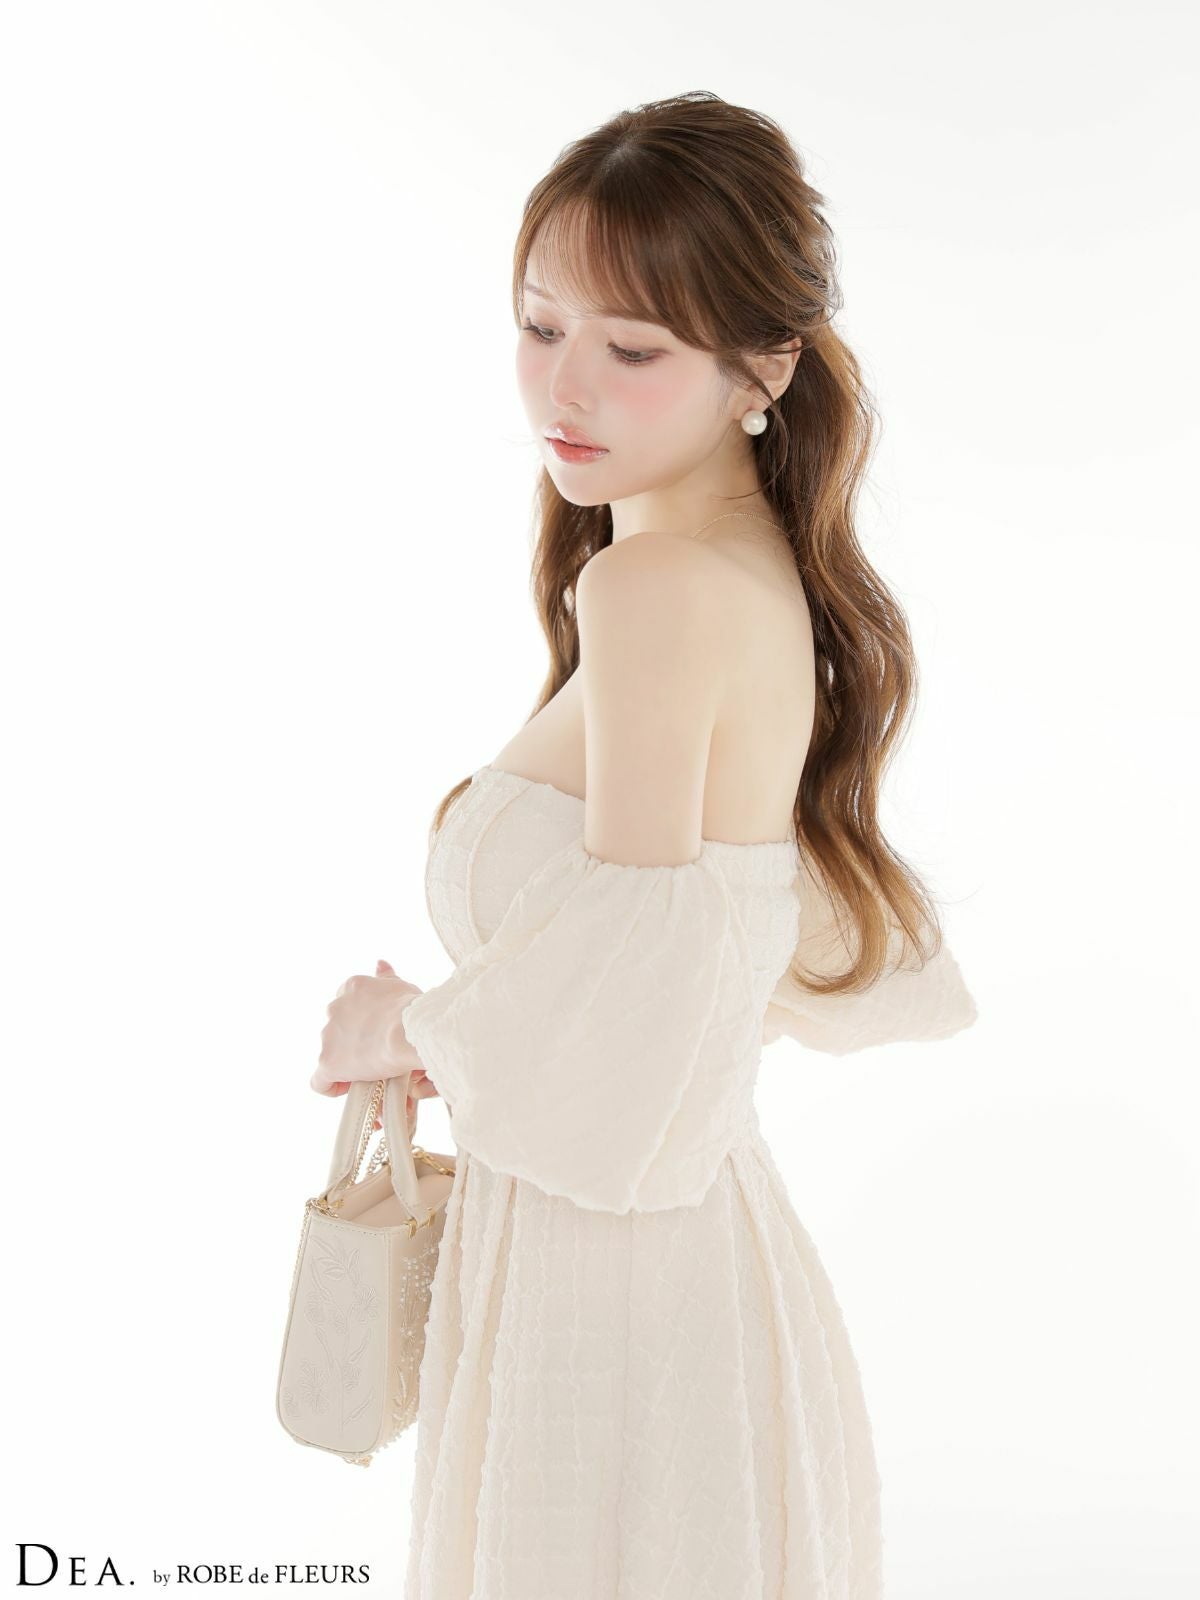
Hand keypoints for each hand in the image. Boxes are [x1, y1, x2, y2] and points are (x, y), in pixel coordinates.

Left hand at [313, 960, 439, 1130]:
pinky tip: (351, 1089)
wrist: (409, 1032)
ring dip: (348, 1062)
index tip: (373, 1034)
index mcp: (352, 987)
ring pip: (332, 1053)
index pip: (346, 1005)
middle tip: (377, 1054)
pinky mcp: (327, 1061)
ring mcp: (328, 1035)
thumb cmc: (413, 1010)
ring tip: (374, 1072)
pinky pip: (320, 1080)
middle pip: (337, 1030)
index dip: (358, 1023)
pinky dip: (332, 1086)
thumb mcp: (400, 986)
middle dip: (353, 1042)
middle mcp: (334, 1008)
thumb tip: (379, 964)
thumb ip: (386, 977)